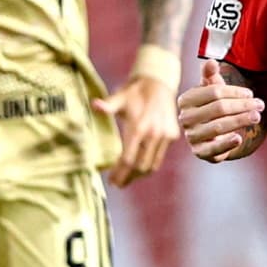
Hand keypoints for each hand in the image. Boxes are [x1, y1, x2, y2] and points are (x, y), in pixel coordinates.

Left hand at [93, 71, 180, 187]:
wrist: (159, 82)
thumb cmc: (135, 91)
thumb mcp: (120, 97)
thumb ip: (108, 105)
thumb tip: (94, 105)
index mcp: (139, 127)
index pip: (128, 159)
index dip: (120, 173)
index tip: (112, 180)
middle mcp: (154, 134)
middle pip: (140, 166)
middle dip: (128, 178)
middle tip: (117, 183)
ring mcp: (165, 136)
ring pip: (152, 165)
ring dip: (139, 174)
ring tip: (128, 178)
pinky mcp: (172, 136)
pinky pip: (160, 156)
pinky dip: (149, 164)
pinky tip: (140, 166)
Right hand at [176, 57, 263, 162]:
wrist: (210, 133)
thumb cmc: (212, 106)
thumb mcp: (211, 89)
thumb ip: (210, 75)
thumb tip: (212, 61)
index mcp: (186, 99)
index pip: (214, 92)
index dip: (235, 92)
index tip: (250, 94)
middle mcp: (185, 118)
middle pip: (219, 108)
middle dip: (242, 105)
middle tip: (260, 105)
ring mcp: (191, 136)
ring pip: (219, 127)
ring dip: (240, 121)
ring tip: (256, 116)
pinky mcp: (199, 152)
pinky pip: (213, 149)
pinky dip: (227, 144)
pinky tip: (239, 139)